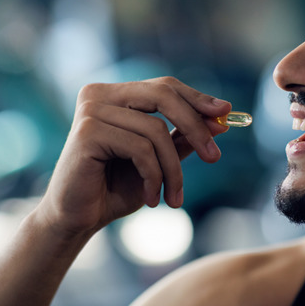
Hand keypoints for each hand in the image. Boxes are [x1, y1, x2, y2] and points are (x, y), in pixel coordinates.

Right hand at [37, 77, 230, 237]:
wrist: (78, 219)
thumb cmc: (116, 188)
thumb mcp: (159, 160)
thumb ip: (183, 138)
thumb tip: (221, 120)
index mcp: (116, 95)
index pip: (165, 86)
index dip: (197, 98)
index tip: (226, 113)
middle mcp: (100, 94)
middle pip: (163, 96)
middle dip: (195, 126)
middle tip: (215, 157)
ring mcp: (91, 110)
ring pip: (156, 131)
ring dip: (173, 170)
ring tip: (174, 197)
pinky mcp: (87, 132)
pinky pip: (141, 149)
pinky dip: (154, 176)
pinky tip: (151, 198)